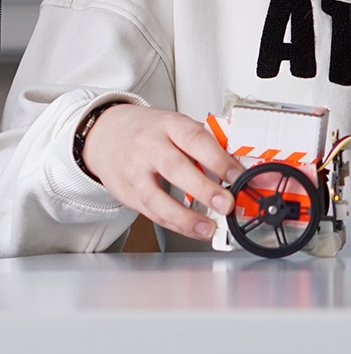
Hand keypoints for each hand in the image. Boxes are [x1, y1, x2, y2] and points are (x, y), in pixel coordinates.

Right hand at [80, 104, 243, 242]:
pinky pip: (150, 212)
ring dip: (185, 217)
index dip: (219, 159)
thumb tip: (240, 163)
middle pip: (176, 168)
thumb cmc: (151, 130)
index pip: (197, 140)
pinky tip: (191, 229)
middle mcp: (149, 147)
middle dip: (204, 189)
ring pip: (156, 197)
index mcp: (170, 125)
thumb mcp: (179, 125)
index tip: (239, 176)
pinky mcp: (126, 193)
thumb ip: (207, 143)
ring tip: (208, 228)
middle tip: (226, 204)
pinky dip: (173, 223)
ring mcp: (134, 171)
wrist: (107, 134)